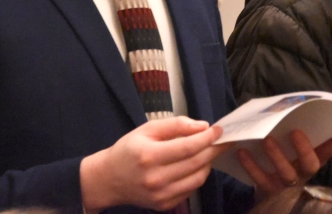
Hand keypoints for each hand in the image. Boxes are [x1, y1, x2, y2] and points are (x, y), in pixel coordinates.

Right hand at [79, 116, 231, 212]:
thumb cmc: (128, 150)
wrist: (109, 179)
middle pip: (196, 162)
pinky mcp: (165, 205)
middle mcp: (156, 178)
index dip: (207, 138)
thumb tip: (202, 126)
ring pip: (198, 178)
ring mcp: (161, 195)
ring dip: (207, 163)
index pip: (188, 147)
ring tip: (207, 151)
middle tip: (222, 139)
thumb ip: (175, 125)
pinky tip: (194, 165)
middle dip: (213, 149)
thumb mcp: (146, 130)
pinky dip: (198, 175)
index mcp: (150, 155)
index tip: (219, 130)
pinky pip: (191, 189)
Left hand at [238, 131, 331, 198]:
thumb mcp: (286, 141)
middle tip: (295, 131)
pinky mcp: (269, 190)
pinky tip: (242, 152)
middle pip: (310, 166)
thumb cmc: (277, 152)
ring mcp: (286, 184)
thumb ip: (288, 126)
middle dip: (304, 149)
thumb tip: (286, 102)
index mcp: (310, 159)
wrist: (261, 181)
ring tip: (267, 139)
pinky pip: (261, 180)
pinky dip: (251, 166)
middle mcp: (302, 173)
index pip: (326, 152)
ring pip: (287, 174)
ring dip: (277, 156)